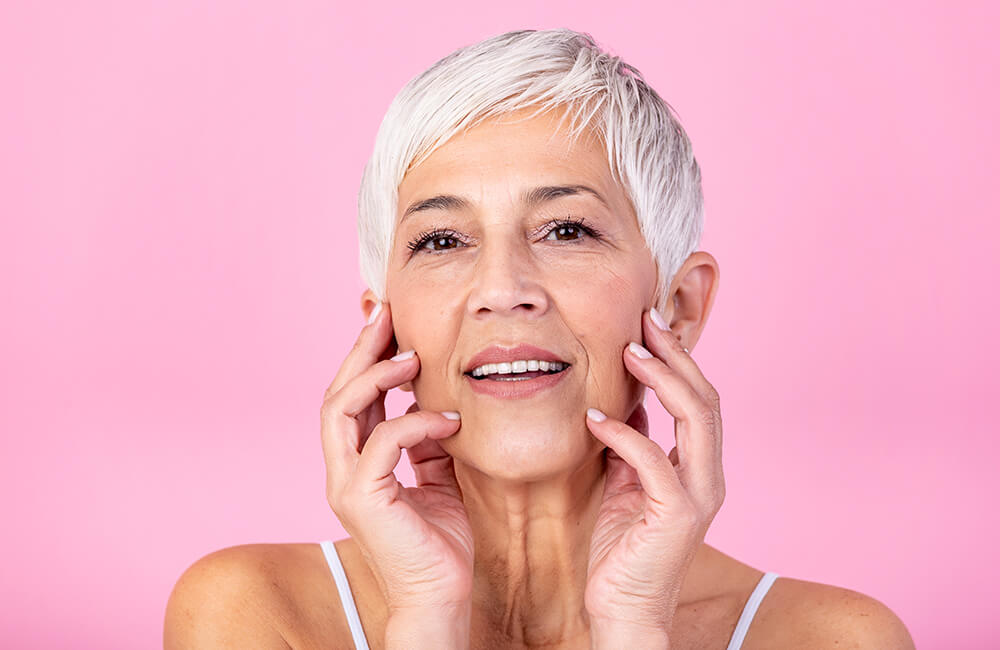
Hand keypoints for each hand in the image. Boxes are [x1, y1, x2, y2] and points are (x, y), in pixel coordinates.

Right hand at [320, 302, 473, 615]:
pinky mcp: (361, 498)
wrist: (440, 594)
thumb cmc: (440, 539)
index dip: (365, 356)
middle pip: (337, 393)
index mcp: (357, 461)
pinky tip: (449, 419)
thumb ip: (427, 439)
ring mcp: (345, 483)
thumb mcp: (437, 475)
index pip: (352, 397)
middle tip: (387, 313)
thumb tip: (436, 400)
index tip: (389, 320)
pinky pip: (382, 443)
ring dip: (375, 376)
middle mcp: (342, 468)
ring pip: (340, 409)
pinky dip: (415, 422)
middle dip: (361, 349)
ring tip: (411, 356)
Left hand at [583, 309, 724, 636]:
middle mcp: (707, 475)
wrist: (622, 607)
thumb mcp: (624, 481)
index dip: (677, 358)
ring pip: (696, 418)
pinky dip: (624, 434)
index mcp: (697, 465)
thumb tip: (624, 401)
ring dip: (663, 379)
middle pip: (705, 398)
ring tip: (629, 352)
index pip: (698, 398)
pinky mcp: (677, 514)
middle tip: (645, 320)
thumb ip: (631, 443)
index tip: (647, 324)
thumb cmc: (621, 547)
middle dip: (676, 354)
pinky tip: (594, 419)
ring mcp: (698, 494)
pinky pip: (653, 461)